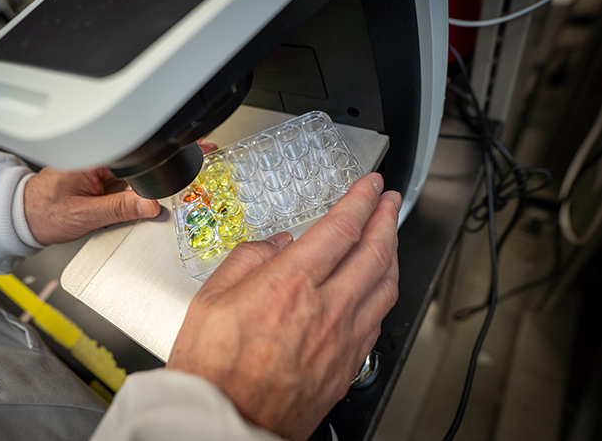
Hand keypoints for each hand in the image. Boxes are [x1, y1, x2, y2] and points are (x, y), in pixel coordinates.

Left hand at [24, 141, 217, 244]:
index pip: (135, 151)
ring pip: (138, 170)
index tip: (192, 148)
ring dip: (157, 173)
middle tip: (201, 154)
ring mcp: (101, 167)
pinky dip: (145, 184)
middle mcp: (97, 158)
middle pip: (142, 158)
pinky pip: (130, 179)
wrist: (23, 219)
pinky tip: (155, 190)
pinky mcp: (102, 177)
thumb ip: (120, 208)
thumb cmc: (43, 213)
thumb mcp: (85, 215)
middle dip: (168, 159)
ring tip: (179, 175)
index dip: (165, 152)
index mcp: (91, 157)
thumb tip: (151, 204)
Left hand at [24, 166, 160, 244]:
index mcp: (90, 159)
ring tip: (98, 207)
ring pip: (122, 182)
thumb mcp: (86, 216)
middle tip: (108, 209)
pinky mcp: (90, 175)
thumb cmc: (44, 214)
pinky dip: (110, 199)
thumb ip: (120, 209)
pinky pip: (112, 186)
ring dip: (119, 198)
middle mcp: (91, 158)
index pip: (131, 167)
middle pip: (129, 175)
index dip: (140, 187)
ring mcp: (91, 166)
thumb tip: (148, 204)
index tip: (140, 203)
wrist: (23, 219)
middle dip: (128, 195)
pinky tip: (96, 205)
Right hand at [167, 172, 400, 440]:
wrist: (226, 425)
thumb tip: (275, 245)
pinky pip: (378, 319)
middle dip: (386, 218)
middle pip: (374, 251)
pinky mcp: (347, 365)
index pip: (341, 228)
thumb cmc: (212, 372)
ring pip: (386, 285)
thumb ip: (247, 260)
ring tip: (388, 236)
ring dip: (392, 252)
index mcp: (289, 285)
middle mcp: (325, 309)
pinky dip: (384, 291)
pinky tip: (377, 286)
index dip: (361, 200)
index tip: (370, 186)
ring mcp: (342, 339)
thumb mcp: (210, 300)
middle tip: (389, 200)